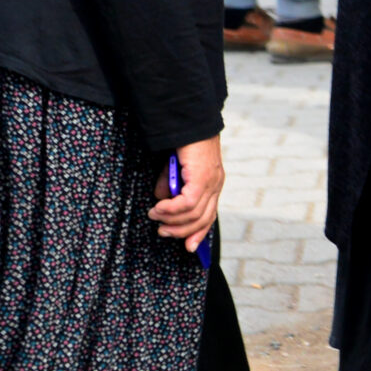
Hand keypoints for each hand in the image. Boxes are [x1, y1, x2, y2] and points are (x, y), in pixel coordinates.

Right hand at [151, 136, 224, 254]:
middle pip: (202, 219)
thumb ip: (170, 187)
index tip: (188, 248)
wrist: (190, 121)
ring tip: (155, 216)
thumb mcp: (174, 171)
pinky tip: (159, 208)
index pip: (209, 216)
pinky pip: (187, 202)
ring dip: (171, 219)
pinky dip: (171, 209)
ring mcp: (212, 182)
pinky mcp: (203, 177)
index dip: (199, 233)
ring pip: (194, 213)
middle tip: (162, 231)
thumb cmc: (182, 144)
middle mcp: (216, 185)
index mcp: (213, 185)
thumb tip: (162, 202)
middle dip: (181, 231)